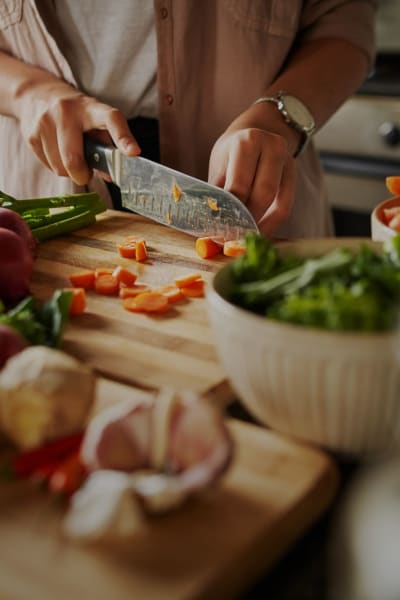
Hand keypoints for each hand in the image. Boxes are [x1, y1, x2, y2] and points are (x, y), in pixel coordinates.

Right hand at [15, 78, 139, 184]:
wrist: (37, 94)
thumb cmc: (76, 115)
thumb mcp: (94, 121)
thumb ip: (106, 147)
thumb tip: (112, 175)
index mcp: (91, 108)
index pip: (111, 120)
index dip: (123, 138)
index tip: (133, 152)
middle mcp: (66, 111)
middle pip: (73, 159)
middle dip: (82, 175)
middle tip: (86, 174)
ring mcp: (45, 122)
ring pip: (60, 167)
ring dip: (68, 172)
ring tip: (71, 157)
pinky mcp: (31, 134)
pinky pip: (48, 166)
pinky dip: (55, 166)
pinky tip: (56, 152)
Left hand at [208, 106, 296, 236]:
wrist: (257, 130)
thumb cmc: (232, 153)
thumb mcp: (220, 165)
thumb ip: (218, 192)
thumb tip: (212, 225)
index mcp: (247, 142)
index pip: (239, 186)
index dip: (230, 212)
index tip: (221, 231)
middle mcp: (272, 147)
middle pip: (262, 194)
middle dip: (248, 220)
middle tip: (234, 237)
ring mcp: (287, 159)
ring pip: (277, 202)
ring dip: (261, 224)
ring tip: (245, 236)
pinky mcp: (293, 173)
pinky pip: (286, 205)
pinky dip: (273, 222)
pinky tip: (260, 231)